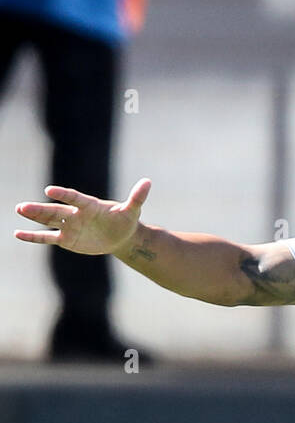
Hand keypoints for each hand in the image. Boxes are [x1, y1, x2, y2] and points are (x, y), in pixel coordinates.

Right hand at [14, 178, 151, 255]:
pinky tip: (19, 234)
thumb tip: (148, 182)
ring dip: (33, 217)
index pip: (74, 198)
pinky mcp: (67, 240)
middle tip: (22, 206)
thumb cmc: (126, 220)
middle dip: (39, 209)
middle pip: (55, 211)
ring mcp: (69, 226)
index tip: (50, 191)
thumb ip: (136, 197)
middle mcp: (75, 214)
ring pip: (48, 221)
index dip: (63, 195)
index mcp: (88, 205)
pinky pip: (47, 238)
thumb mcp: (132, 211)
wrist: (121, 235)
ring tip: (19, 211)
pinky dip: (34, 236)